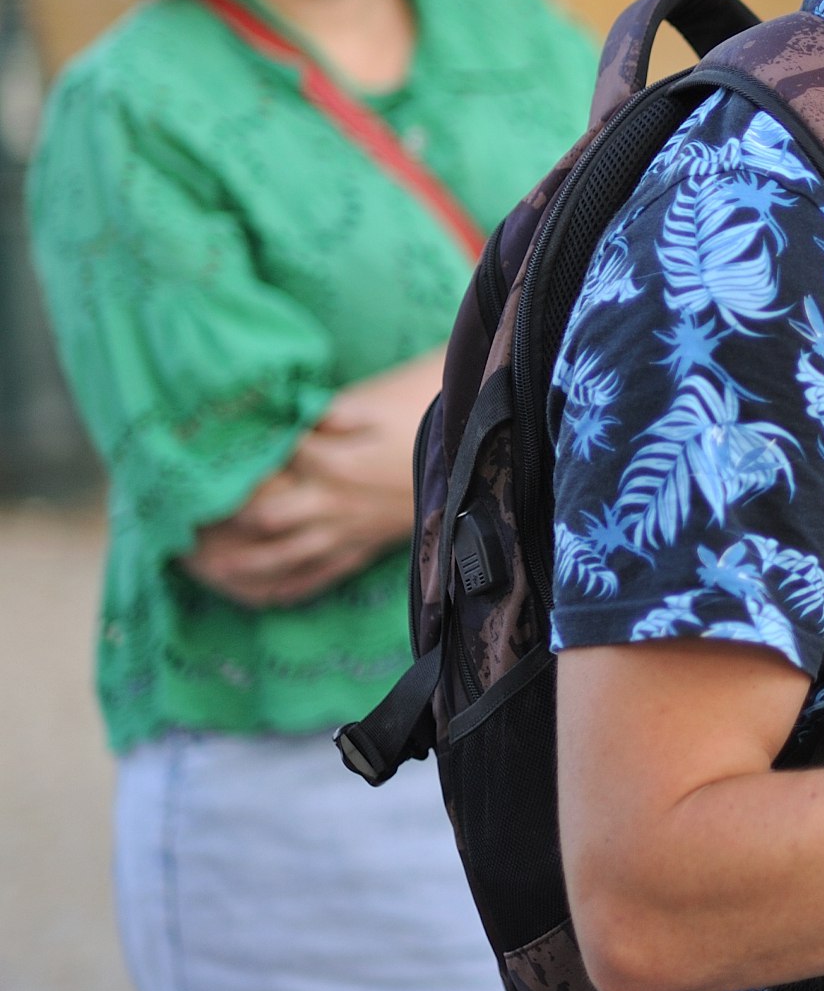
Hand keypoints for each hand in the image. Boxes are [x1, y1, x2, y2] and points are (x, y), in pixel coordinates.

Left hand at [184, 351, 442, 607]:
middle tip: (172, 525)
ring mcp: (349, 530)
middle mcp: (334, 501)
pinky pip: (316, 577)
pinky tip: (253, 593)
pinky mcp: (364, 547)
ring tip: (194, 568)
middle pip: (259, 520)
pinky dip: (281, 589)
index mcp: (331, 459)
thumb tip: (273, 417)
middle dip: (213, 525)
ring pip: (280, 558)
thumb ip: (319, 412)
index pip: (261, 469)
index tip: (183, 471)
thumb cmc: (427, 408)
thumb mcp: (372, 397)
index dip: (222, 471)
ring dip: (233, 566)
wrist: (485, 443)